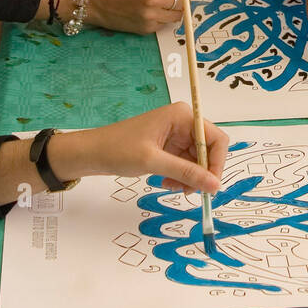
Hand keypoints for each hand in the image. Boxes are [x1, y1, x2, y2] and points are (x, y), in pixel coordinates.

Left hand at [73, 102, 228, 195]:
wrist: (91, 153)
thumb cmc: (118, 149)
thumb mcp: (153, 162)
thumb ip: (186, 173)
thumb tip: (214, 185)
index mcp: (182, 116)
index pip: (216, 138)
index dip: (217, 162)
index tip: (211, 185)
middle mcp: (183, 122)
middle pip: (208, 150)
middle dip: (201, 173)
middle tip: (189, 192)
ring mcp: (176, 134)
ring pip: (197, 160)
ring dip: (189, 177)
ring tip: (172, 188)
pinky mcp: (169, 145)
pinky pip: (185, 163)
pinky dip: (180, 176)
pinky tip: (167, 183)